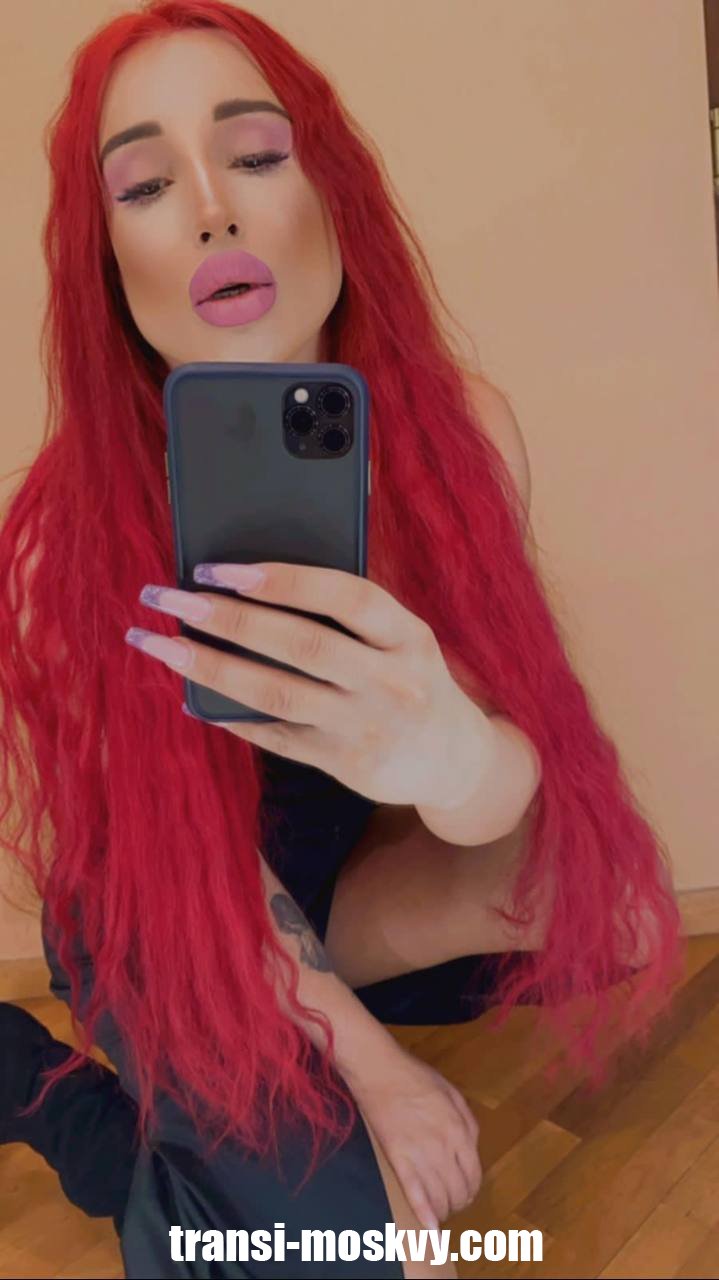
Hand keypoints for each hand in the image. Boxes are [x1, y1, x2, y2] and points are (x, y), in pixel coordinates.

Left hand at [127, 560, 492, 806]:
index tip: (222, 568)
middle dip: (227, 618)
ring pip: (277, 693)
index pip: (346, 597)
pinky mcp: (346, 765)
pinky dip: (232, 715)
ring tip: (162, 646)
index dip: (283, 579)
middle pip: (301, 643)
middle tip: (169, 599)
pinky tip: (193, 696)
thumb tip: (256, 580)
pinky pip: (277, 735)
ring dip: (211, 667)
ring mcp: (367, 728)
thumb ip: (351, 614)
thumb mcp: (404, 638)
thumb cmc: (412, 678)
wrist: (454, 760)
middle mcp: (392, 682)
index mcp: (408, 636)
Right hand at [344, 1039, 481, 1229]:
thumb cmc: (416, 1077)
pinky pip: (415, 1193)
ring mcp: (421, 1154)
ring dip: (442, 1210)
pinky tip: (429, 1231)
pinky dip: (424, 1214)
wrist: (380, 1071)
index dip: (471, 1189)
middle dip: (457, 1202)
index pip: (474, 1175)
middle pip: (458, 1191)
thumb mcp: (453, 1094)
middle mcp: (445, 1147)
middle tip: (450, 1203)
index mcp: (460, 1130)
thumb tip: (471, 1150)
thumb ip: (467, 1124)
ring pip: (439, 1197)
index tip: (465, 1193)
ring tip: (439, 1211)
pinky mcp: (399, 1158)